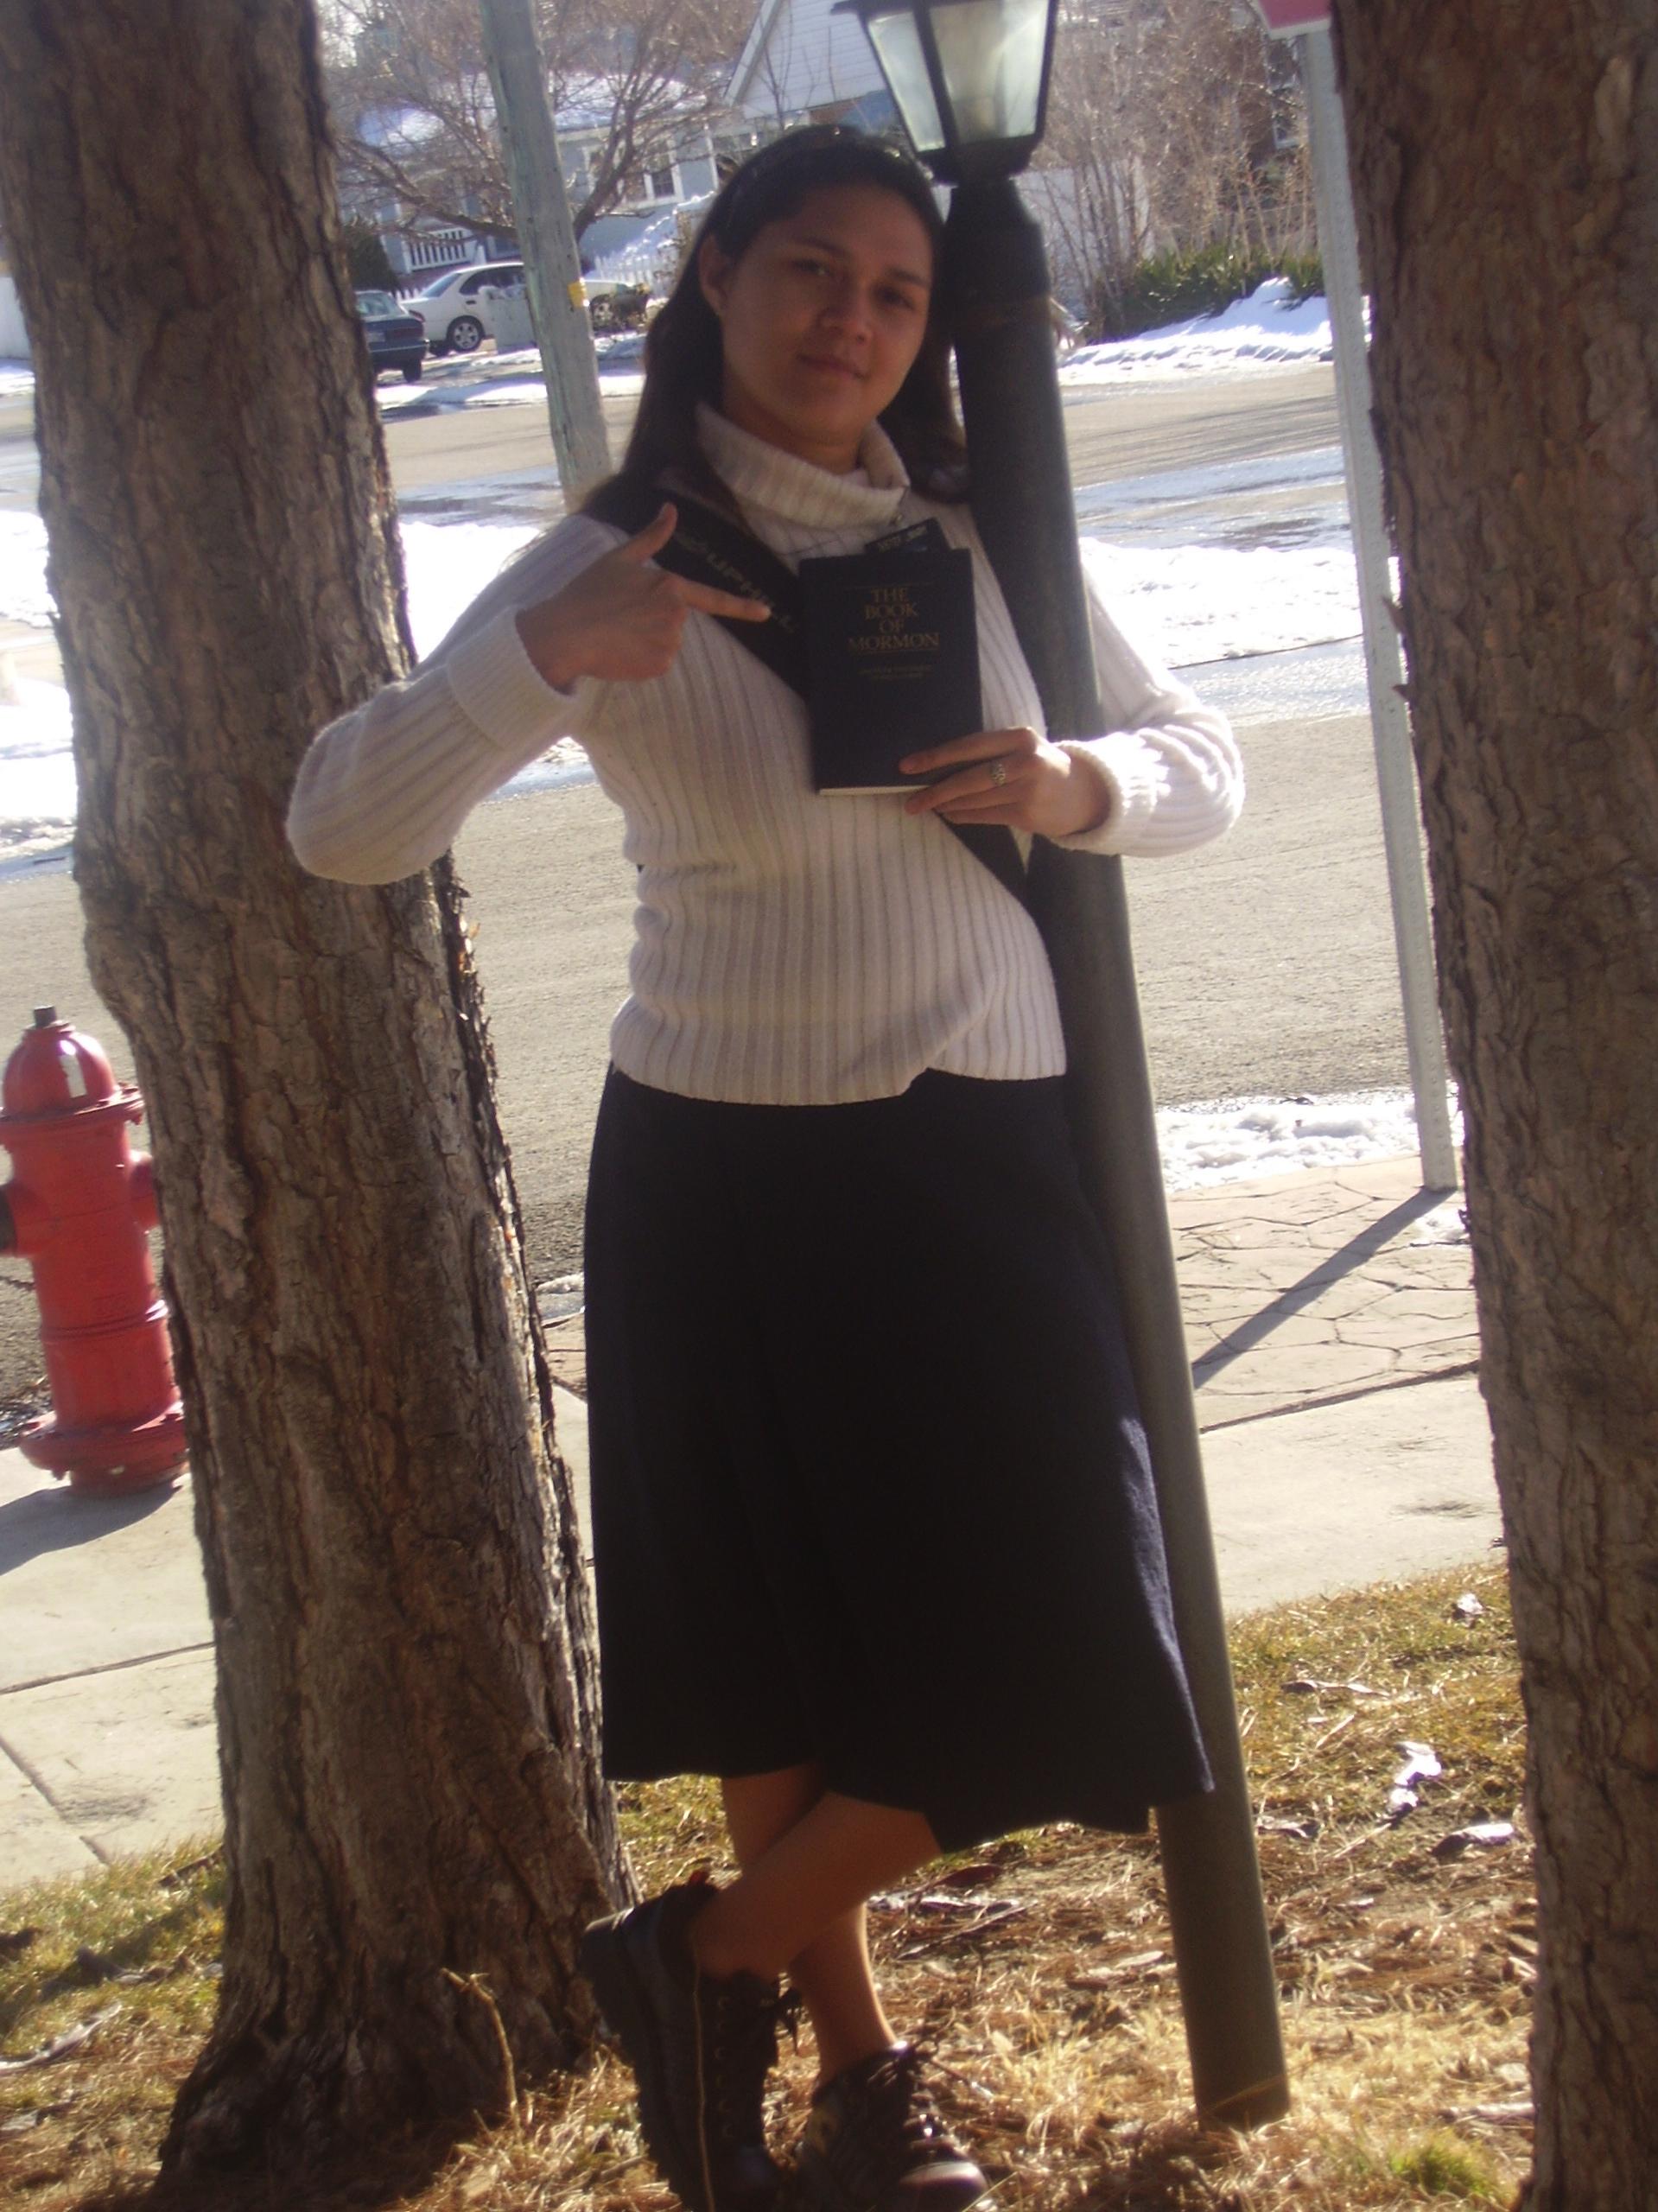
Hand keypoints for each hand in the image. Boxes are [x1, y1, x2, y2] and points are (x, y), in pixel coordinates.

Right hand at [516, 503, 769, 688]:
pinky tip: (619, 652)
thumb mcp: (619, 558)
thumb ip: (650, 536)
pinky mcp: (660, 665)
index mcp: (669, 585)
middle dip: (652, 621)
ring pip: (665, 645)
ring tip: (616, 634)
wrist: (567, 632)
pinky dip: (640, 662)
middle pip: (674, 622)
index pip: (713, 599)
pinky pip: (656, 664)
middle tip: (619, 617)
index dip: (742, 607)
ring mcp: (670, 641)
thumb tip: (670, 509)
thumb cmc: (588, 593)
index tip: (766, 613)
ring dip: (645, 642)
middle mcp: (676, 614)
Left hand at [899, 726, 1109, 840]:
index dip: (937, 757)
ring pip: (975, 800)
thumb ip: (990, 752)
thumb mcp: (1022, 748)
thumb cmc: (1041, 766)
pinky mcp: (1027, 815)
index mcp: (1020, 738)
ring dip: (946, 805)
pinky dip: (963, 816)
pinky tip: (949, 815)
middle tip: (911, 800)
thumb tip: (939, 765)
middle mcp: (1025, 762)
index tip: (908, 766)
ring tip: (928, 806)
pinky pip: (985, 816)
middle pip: (969, 778)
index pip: (970, 746)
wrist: (1083, 792)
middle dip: (935, 790)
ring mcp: (1027, 790)